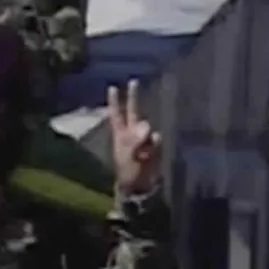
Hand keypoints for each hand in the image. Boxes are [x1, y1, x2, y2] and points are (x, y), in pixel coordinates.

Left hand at [108, 80, 160, 194]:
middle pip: (133, 111)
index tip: (112, 87)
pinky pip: (157, 140)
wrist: (140, 187)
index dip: (114, 102)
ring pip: (148, 127)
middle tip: (134, 80)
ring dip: (145, 136)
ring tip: (141, 153)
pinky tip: (149, 156)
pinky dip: (154, 147)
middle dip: (134, 97)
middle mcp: (131, 133)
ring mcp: (144, 139)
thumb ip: (136, 140)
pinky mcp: (154, 147)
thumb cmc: (128, 171)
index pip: (116, 114)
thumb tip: (147, 126)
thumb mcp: (128, 156)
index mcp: (120, 134)